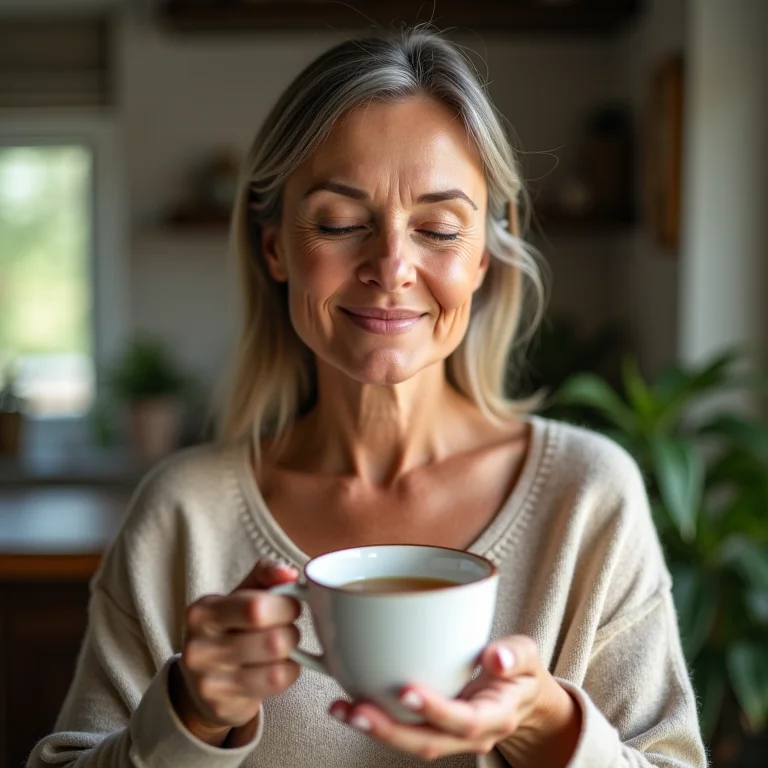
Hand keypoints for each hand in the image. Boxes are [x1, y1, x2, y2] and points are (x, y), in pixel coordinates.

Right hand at [170, 558, 301, 745]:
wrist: (203, 679)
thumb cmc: (232, 625)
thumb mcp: (243, 593)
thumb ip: (266, 574)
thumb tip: (289, 573)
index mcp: (203, 612)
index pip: (256, 608)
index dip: (286, 605)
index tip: (291, 605)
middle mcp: (199, 648)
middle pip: (273, 641)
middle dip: (291, 632)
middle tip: (286, 629)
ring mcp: (208, 682)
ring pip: (277, 668)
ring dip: (291, 655)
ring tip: (282, 649)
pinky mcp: (222, 705)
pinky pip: (275, 686)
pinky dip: (288, 673)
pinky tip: (276, 667)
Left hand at [328, 635, 580, 765]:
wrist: (522, 701)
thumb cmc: (519, 672)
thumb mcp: (528, 657)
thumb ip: (516, 655)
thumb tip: (496, 656)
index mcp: (497, 715)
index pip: (466, 720)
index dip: (436, 710)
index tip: (406, 691)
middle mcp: (470, 734)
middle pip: (429, 742)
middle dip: (390, 730)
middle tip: (357, 709)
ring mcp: (448, 735)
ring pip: (410, 741)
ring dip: (374, 727)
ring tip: (340, 708)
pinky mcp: (431, 727)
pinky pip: (404, 729)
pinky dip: (375, 718)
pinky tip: (348, 703)